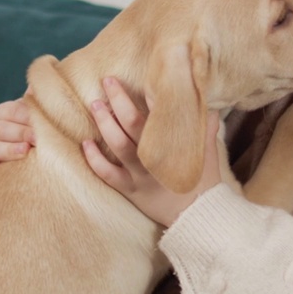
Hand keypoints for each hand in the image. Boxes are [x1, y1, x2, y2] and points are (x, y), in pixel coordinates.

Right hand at [0, 95, 34, 179]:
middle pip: (2, 129)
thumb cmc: (37, 130)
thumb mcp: (37, 113)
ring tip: (25, 151)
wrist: (33, 155)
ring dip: (7, 150)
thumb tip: (41, 82)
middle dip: (21, 133)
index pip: (12, 111)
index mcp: (4, 112)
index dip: (27, 116)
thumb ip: (38, 99)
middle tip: (38, 139)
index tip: (42, 123)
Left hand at [82, 77, 222, 226]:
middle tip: (109, 81)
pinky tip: (86, 143)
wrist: (198, 215)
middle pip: (133, 123)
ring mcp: (140, 174)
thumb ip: (204, 126)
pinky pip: (107, 174)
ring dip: (105, 123)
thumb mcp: (206, 151)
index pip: (159, 114)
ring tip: (95, 104)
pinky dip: (94, 159)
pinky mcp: (130, 189)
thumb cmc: (204, 181)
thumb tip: (206, 102)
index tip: (143, 77)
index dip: (149, 94)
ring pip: (118, 144)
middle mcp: (154, 157)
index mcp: (172, 145)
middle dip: (120, 100)